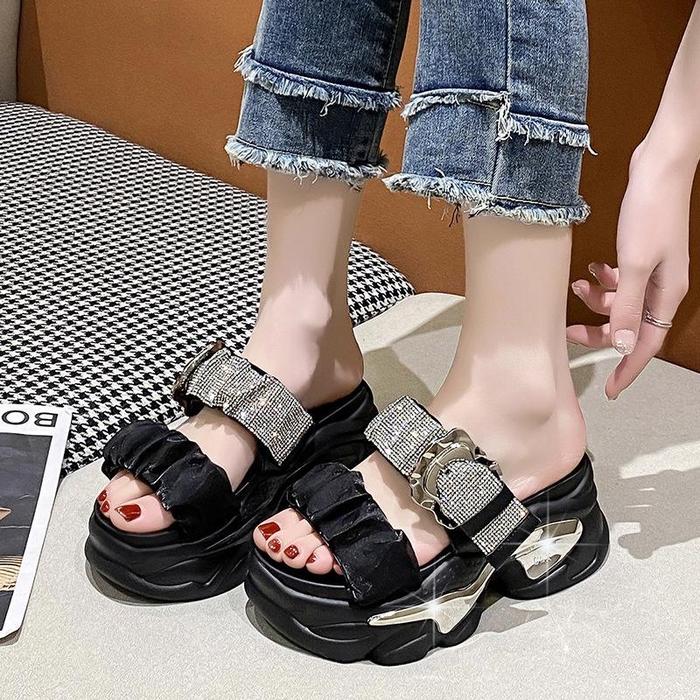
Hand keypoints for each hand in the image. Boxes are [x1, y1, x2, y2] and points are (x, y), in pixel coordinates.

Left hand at [567, 145, 690, 399]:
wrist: (657, 168)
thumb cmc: (650, 212)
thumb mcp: (633, 265)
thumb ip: (626, 306)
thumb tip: (624, 345)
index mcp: (665, 295)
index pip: (646, 345)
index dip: (628, 369)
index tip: (611, 390)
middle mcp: (660, 287)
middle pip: (628, 325)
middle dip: (600, 330)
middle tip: (569, 331)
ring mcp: (650, 271)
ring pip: (620, 302)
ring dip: (596, 300)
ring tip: (577, 285)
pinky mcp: (638, 255)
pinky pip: (619, 281)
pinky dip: (603, 280)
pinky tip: (591, 270)